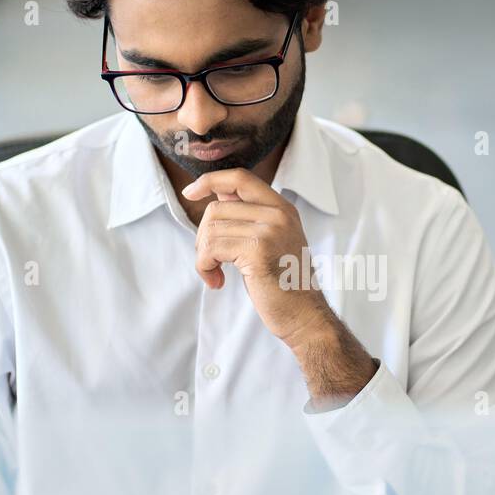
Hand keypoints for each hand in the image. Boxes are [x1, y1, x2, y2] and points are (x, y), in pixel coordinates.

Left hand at [182, 169, 376, 408]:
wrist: (305, 317)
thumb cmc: (283, 285)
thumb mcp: (270, 241)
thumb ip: (248, 217)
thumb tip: (217, 193)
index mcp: (282, 208)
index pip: (239, 177)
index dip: (210, 180)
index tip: (189, 192)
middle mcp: (278, 214)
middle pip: (216, 208)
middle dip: (203, 236)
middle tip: (211, 262)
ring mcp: (269, 230)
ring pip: (210, 229)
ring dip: (203, 256)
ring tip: (215, 274)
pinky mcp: (258, 250)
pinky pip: (211, 249)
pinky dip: (205, 267)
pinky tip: (217, 281)